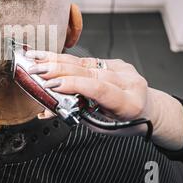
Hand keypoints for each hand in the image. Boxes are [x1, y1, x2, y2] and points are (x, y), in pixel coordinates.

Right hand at [26, 51, 182, 149]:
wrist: (148, 109)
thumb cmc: (125, 122)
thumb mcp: (102, 125)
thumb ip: (77, 114)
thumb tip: (48, 108)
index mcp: (129, 102)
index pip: (99, 89)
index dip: (74, 84)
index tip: (52, 84)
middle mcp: (129, 81)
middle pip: (88, 71)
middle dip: (57, 69)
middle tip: (35, 69)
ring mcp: (123, 68)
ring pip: (84, 62)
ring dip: (56, 60)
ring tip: (35, 58)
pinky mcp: (115, 61)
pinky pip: (87, 60)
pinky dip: (65, 60)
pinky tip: (48, 57)